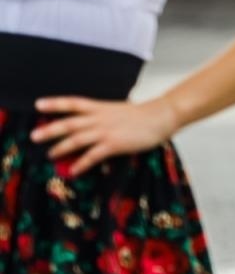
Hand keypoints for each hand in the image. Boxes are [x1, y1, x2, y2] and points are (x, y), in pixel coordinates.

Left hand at [31, 95, 179, 176]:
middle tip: (33, 136)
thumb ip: (102, 116)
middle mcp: (99, 118)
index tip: (38, 104)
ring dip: (61, 148)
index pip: (73, 103)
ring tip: (50, 155)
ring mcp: (106, 131)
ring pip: (77, 139)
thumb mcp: (117, 110)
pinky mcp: (115, 144)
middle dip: (50, 130)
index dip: (55, 103)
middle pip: (69, 123)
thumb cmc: (142, 114)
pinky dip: (82, 163)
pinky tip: (74, 170)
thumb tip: (89, 123)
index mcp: (100, 107)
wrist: (161, 116)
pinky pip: (93, 155)